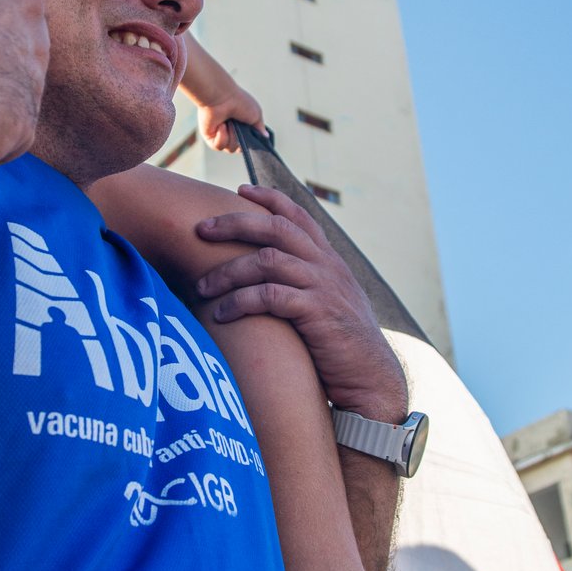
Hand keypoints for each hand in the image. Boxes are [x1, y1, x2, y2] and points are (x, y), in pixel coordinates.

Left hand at [194, 184, 406, 416]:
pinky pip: (270, 296)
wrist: (371, 379)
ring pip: (267, 261)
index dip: (269, 198)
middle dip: (234, 224)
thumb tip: (271, 280)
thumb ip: (306, 285)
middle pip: (276, 228)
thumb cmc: (341, 347)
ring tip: (201, 287)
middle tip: (200, 230)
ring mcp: (323, 287)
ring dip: (228, 272)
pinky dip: (240, 302)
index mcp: (329, 260)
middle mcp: (327, 266)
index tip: (239, 190)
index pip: (298, 215)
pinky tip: (221, 315)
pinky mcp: (317, 313)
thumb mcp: (328, 304)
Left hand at [196, 85, 266, 152]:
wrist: (222, 98)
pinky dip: (222, 136)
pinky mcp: (210, 137)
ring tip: (228, 123)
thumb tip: (265, 136)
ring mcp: (220, 135)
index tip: (252, 135)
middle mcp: (230, 132)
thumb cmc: (239, 102)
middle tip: (239, 126)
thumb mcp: (256, 114)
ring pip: (230, 148)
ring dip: (232, 136)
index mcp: (241, 126)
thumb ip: (260, 128)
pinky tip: (221, 125)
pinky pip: (219, 146)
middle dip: (241, 139)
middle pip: (239, 148)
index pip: (247, 143)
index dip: (250, 142)